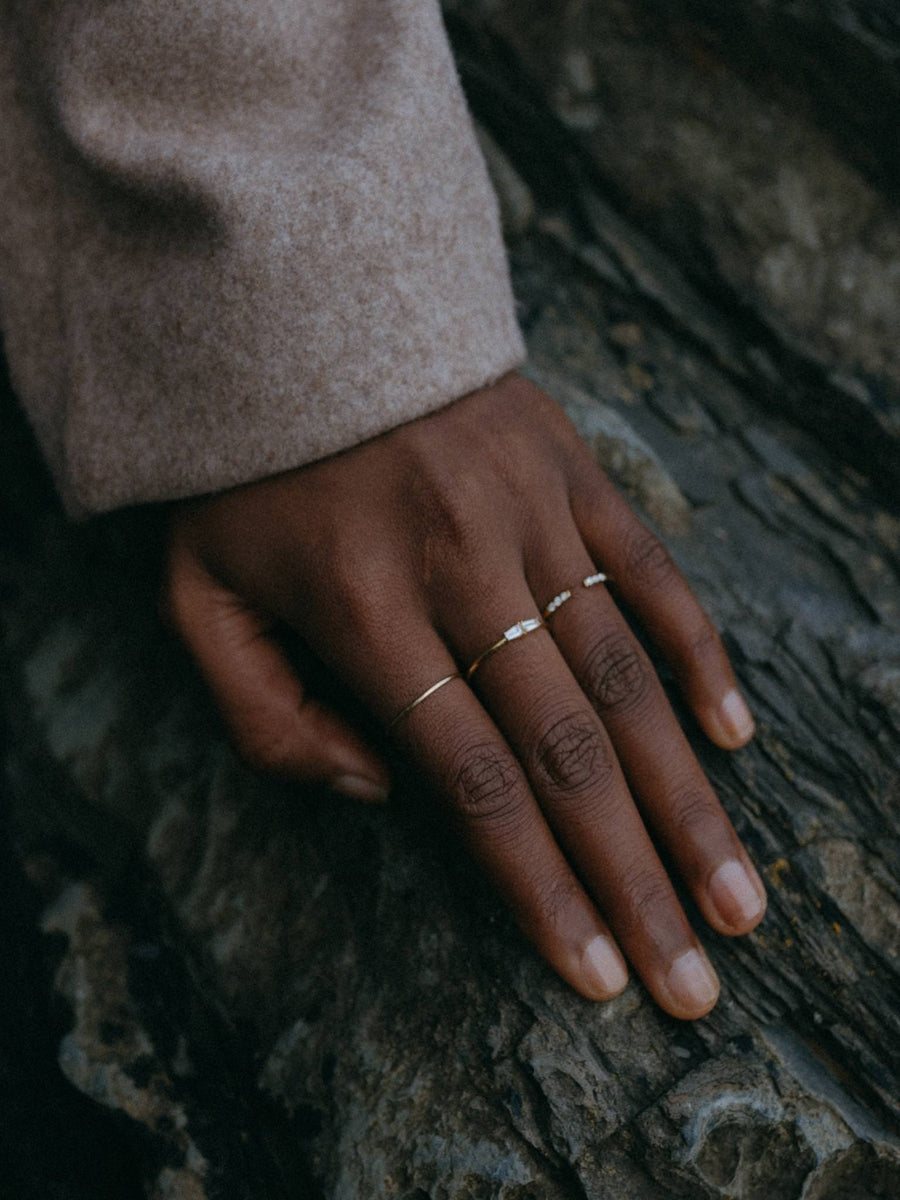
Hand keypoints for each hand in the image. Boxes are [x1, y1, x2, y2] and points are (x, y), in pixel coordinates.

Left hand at [165, 372, 764, 1017]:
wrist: (295, 308)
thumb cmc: (242, 473)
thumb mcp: (199, 597)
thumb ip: (266, 716)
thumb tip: (386, 793)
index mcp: (362, 611)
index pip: (472, 782)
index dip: (539, 889)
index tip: (596, 976)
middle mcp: (460, 570)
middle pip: (565, 753)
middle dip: (635, 879)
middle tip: (697, 980)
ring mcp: (529, 515)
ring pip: (625, 678)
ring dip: (687, 797)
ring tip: (738, 895)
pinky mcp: (572, 470)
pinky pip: (652, 571)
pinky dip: (697, 655)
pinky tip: (734, 737)